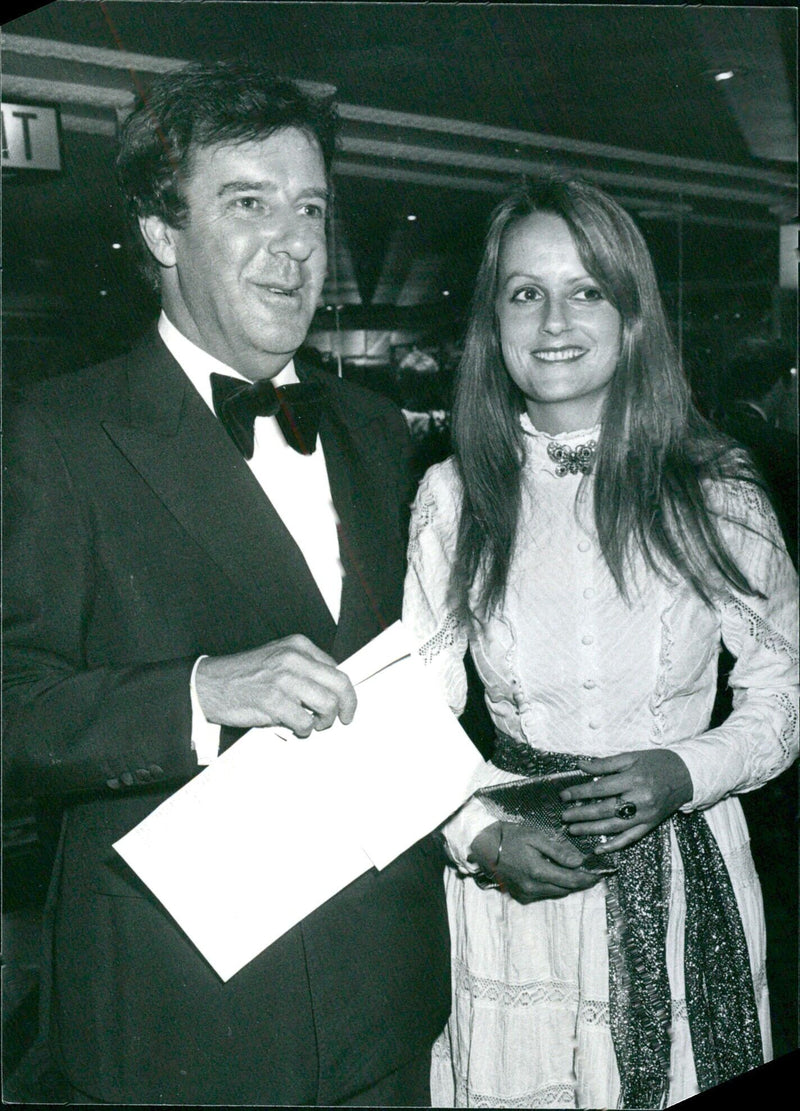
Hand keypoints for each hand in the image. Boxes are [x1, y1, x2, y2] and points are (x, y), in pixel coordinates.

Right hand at [195, 635, 356, 735]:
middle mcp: (294, 659)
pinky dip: (303, 729)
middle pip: (339, 684)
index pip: (337, 669)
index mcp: (298, 646)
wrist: (209, 683)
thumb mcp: (278, 658)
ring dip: (324, 720)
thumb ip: (304, 668)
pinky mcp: (273, 701)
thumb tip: (330, 688)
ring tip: (313, 724)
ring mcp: (283, 679)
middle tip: (343, 718)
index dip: (344, 691)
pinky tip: (294, 726)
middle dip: (347, 706)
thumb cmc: (243, 675)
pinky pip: (305, 722)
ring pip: (327, 704)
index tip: (345, 702)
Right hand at [469, 822, 602, 903]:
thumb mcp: (535, 837)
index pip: (571, 880)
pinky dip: (554, 886)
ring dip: (567, 884)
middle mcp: (533, 887)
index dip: (588, 878)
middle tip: (592, 873)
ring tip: (576, 873)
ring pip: (556, 893)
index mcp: (538, 871)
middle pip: (566, 889)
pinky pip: (544, 893)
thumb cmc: (509, 836)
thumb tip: (579, 862)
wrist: (483, 846)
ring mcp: (526, 893)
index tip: (599, 874)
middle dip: (580, 882)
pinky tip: (556, 875)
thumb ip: (558, 851)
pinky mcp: (520, 895)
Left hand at [559, 749, 693, 852]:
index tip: (563, 796)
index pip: (599, 788)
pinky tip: (598, 849)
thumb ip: (605, 763)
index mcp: (633, 779)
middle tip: (564, 817)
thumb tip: (580, 765)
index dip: (579, 793)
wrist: (686, 775)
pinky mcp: (650, 825)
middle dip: (580, 814)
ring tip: (573, 830)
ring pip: (614, 826)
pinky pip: (630, 839)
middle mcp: (639, 799)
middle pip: (604, 810)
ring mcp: (645, 815)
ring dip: (591, 830)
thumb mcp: (631, 757)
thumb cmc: (656, 763)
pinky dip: (614, 845)